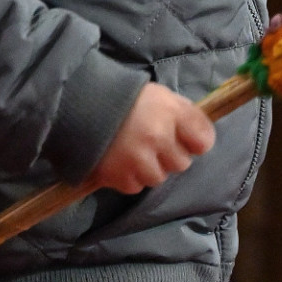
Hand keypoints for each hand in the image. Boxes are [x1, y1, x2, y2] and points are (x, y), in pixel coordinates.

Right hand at [91, 83, 215, 193]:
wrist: (77, 105)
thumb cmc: (124, 98)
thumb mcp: (159, 95)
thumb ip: (183, 114)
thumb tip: (201, 137)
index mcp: (170, 111)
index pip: (203, 140)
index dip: (195, 141)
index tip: (185, 139)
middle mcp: (157, 136)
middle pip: (182, 163)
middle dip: (169, 156)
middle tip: (151, 142)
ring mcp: (137, 159)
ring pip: (158, 177)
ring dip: (149, 168)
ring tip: (132, 151)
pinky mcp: (119, 176)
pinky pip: (136, 186)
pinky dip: (129, 176)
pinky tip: (119, 159)